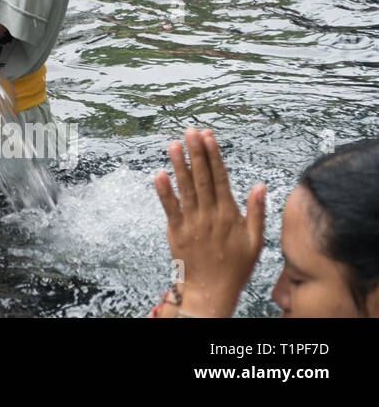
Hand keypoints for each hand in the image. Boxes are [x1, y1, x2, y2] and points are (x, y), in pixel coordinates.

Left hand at [153, 128, 267, 316]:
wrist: (213, 290)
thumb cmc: (236, 266)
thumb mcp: (255, 241)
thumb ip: (257, 212)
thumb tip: (260, 185)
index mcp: (229, 214)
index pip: (221, 178)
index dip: (213, 155)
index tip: (208, 136)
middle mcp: (210, 215)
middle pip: (202, 178)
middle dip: (196, 152)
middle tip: (190, 130)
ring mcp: (192, 222)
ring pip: (185, 189)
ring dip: (179, 165)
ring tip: (174, 144)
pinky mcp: (176, 230)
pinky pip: (169, 208)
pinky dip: (164, 191)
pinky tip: (159, 174)